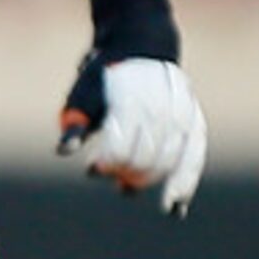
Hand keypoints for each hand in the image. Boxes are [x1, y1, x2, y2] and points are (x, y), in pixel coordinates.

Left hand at [58, 52, 205, 217]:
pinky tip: (175, 209)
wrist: (140, 49)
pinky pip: (195, 156)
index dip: (107, 164)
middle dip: (127, 173)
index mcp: (131, 102)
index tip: (92, 168)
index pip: (121, 148)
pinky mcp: (194, 121)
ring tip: (127, 189)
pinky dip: (185, 183)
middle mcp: (161, 108)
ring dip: (150, 180)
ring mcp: (182, 115)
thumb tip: (63, 151)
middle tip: (111, 176)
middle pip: (146, 158)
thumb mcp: (82, 95)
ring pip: (172, 161)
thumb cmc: (103, 78)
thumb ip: (75, 122)